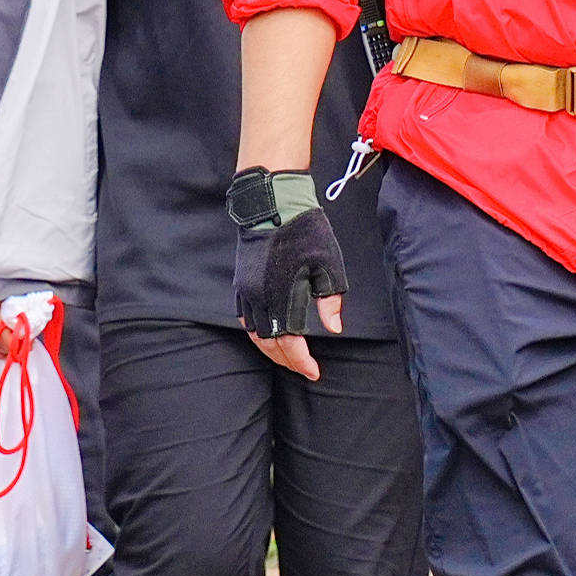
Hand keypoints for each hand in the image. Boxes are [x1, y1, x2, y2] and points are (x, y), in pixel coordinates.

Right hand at [229, 166, 343, 382]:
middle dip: (287, 361)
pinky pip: (245, 318)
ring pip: (254, 334)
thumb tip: (334, 328)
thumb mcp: (328, 264)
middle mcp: (260, 298)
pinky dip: (257, 333)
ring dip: (270, 351)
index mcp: (283, 296)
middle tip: (304, 369)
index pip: (290, 343)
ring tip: (287, 359)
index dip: (302, 361)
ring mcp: (247, 291)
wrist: (272, 203)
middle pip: (270, 344)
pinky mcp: (241, 282)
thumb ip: (331, 300)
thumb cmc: (305, 231)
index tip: (315, 372)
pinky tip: (268, 336)